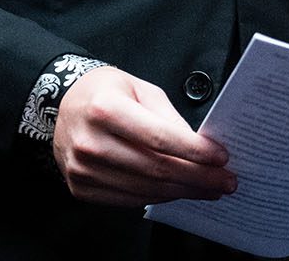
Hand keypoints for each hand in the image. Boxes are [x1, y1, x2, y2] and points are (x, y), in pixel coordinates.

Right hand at [52, 65, 234, 205]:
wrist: (61, 105)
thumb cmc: (104, 93)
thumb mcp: (140, 89)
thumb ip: (169, 118)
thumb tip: (201, 150)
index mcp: (105, 109)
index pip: (159, 137)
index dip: (195, 151)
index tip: (221, 158)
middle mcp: (90, 141)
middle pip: (157, 169)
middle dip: (199, 178)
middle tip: (226, 182)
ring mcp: (83, 169)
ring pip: (147, 190)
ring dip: (184, 192)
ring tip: (208, 189)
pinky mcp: (82, 187)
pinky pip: (131, 200)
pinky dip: (159, 197)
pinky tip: (177, 190)